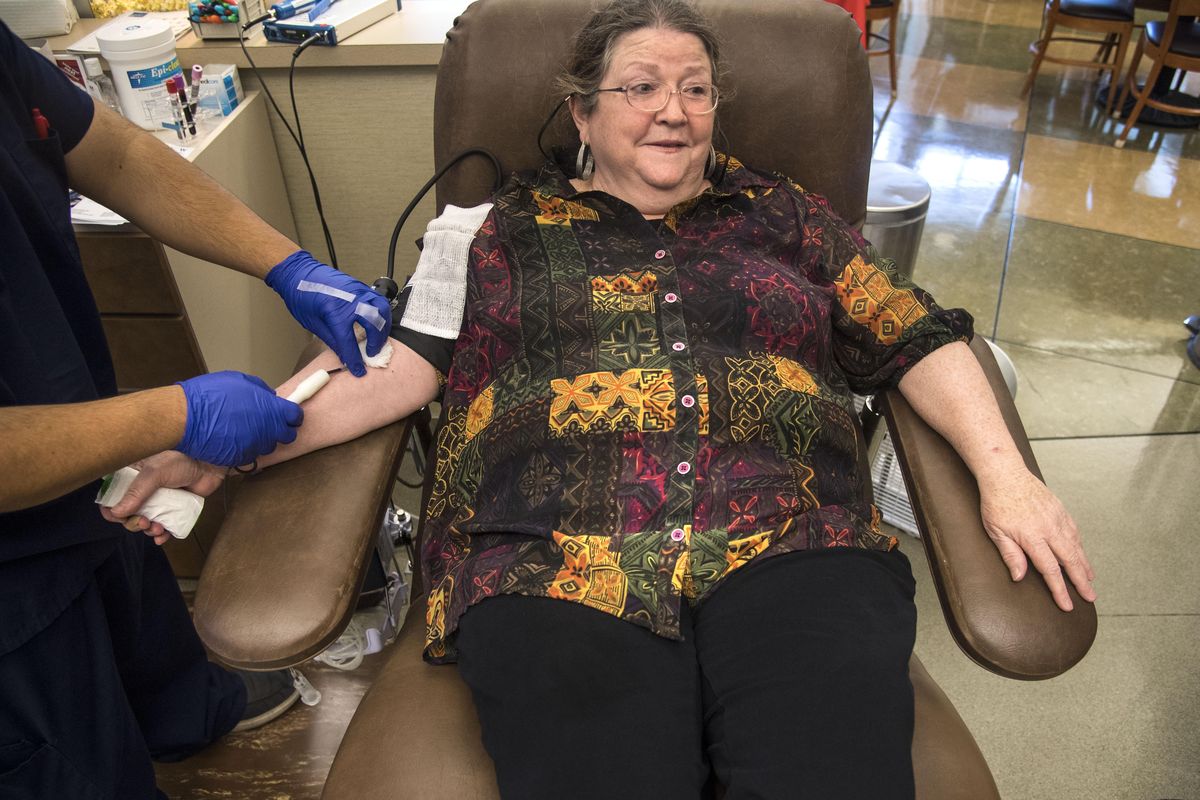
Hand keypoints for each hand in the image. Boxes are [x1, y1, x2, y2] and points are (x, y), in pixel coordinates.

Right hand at [100, 451, 224, 544]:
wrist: (209, 464)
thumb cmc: (181, 461)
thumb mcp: (155, 473)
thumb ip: (136, 492)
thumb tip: (116, 512)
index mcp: (131, 477)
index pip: (112, 497)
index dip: (111, 510)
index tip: (119, 517)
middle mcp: (142, 491)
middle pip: (128, 514)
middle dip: (133, 523)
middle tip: (143, 522)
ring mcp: (158, 501)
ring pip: (145, 522)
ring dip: (147, 530)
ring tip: (157, 528)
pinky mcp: (173, 509)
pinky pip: (163, 527)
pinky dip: (161, 535)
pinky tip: (162, 537)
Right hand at [177, 371, 302, 466]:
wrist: (185, 416)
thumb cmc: (209, 394)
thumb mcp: (239, 381)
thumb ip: (260, 390)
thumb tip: (269, 397)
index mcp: (271, 409)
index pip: (295, 416)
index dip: (292, 415)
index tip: (287, 415)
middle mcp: (267, 430)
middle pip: (286, 435)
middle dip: (280, 430)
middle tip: (267, 424)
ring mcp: (254, 446)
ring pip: (267, 446)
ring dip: (261, 439)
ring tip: (244, 430)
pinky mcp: (240, 458)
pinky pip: (249, 455)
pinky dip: (244, 448)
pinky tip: (232, 439)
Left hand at [265, 250, 391, 376]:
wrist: (298, 272)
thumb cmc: (301, 295)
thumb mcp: (313, 324)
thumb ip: (333, 340)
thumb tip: (345, 355)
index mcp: (335, 312)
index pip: (350, 342)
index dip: (355, 359)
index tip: (358, 369)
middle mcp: (351, 300)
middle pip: (374, 325)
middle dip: (375, 342)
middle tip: (371, 353)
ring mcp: (358, 291)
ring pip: (382, 310)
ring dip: (383, 327)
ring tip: (377, 339)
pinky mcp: (360, 287)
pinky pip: (378, 300)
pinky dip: (381, 314)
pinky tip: (377, 322)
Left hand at [979, 468, 1096, 611]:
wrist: (1005, 473)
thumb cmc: (996, 502)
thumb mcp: (995, 531)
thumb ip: (1010, 555)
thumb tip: (1020, 577)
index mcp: (1032, 537)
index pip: (1050, 570)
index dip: (1060, 590)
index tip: (1067, 605)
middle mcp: (1049, 528)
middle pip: (1070, 561)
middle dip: (1081, 582)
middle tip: (1091, 598)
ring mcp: (1057, 518)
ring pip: (1076, 546)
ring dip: (1084, 565)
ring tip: (1090, 580)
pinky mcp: (1060, 510)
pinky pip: (1074, 532)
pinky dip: (1080, 546)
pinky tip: (1081, 555)